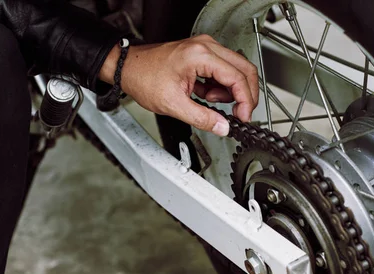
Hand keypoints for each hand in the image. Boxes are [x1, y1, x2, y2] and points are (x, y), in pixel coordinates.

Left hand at [99, 35, 259, 136]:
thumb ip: (202, 118)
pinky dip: (221, 87)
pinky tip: (206, 95)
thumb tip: (223, 127)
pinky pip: (223, 71)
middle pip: (244, 69)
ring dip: (230, 91)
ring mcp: (205, 48)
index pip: (237, 77)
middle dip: (246, 95)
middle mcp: (206, 46)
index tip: (244, 117)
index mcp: (200, 55)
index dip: (245, 101)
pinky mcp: (202, 54)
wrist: (128, 68)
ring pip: (236, 70)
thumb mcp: (174, 105)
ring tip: (211, 102)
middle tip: (240, 114)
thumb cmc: (143, 78)